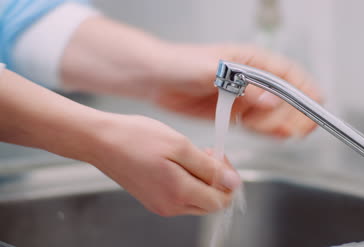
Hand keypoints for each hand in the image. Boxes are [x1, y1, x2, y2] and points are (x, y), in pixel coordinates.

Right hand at [89, 113, 241, 215]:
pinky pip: (181, 196)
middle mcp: (170, 206)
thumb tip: (232, 182)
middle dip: (216, 180)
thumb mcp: (179, 146)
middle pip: (210, 203)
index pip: (221, 201)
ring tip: (191, 155)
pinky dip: (187, 181)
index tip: (221, 158)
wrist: (101, 141)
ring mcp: (160, 205)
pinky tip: (179, 162)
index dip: (228, 180)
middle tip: (208, 154)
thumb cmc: (134, 138)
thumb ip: (208, 167)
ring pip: (196, 200)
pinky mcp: (153, 199)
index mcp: (179, 193)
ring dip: (202, 179)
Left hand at [150, 43, 322, 137]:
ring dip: (282, 123)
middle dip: (295, 111)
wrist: (156, 79)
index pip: (285, 73)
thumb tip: (272, 100)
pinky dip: (266, 130)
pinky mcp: (233, 113)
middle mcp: (251, 79)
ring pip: (272, 112)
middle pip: (284, 96)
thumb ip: (244, 86)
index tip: (317, 101)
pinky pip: (255, 123)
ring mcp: (243, 97)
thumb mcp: (212, 71)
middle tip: (302, 126)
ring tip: (288, 133)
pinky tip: (275, 134)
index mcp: (250, 60)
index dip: (304, 88)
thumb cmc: (181, 64)